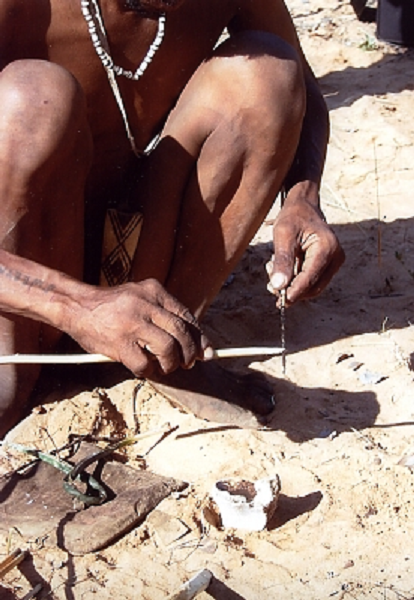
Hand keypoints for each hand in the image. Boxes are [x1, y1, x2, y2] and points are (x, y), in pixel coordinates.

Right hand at [68, 279, 211, 376]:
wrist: (75, 306)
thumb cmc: (112, 308)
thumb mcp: (141, 299)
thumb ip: (164, 315)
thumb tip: (195, 342)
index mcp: (154, 291)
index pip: (186, 316)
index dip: (199, 337)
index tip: (206, 351)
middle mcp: (145, 304)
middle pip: (181, 333)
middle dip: (190, 353)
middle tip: (188, 363)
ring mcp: (132, 323)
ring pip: (168, 349)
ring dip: (171, 364)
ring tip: (165, 367)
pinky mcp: (119, 342)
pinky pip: (144, 364)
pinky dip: (148, 371)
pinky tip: (143, 368)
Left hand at [267, 189, 344, 303]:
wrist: (304, 207)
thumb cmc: (293, 217)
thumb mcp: (283, 235)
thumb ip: (282, 261)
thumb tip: (278, 287)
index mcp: (327, 247)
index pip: (310, 278)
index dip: (294, 292)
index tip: (279, 301)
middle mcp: (336, 256)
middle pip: (313, 287)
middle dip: (292, 290)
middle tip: (269, 284)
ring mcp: (335, 262)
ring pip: (313, 287)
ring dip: (293, 286)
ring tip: (274, 269)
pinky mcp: (330, 265)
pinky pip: (313, 281)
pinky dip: (297, 281)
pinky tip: (284, 269)